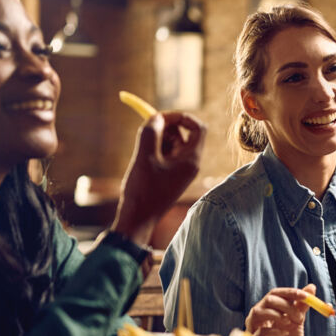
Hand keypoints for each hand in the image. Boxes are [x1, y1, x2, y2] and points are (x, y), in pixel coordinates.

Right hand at [112, 112, 205, 243]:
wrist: (138, 219)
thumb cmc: (143, 190)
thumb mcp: (145, 157)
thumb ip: (151, 132)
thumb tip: (156, 116)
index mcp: (191, 160)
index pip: (198, 128)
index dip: (180, 117)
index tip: (160, 116)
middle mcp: (190, 164)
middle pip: (183, 134)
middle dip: (165, 128)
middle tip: (145, 131)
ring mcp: (181, 170)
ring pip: (173, 143)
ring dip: (157, 139)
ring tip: (142, 151)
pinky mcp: (170, 175)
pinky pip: (166, 154)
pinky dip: (155, 149)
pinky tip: (142, 160)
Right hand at [245, 284, 313, 335]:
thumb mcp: (298, 322)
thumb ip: (302, 306)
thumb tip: (312, 287)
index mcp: (269, 309)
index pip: (276, 293)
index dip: (291, 292)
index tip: (306, 296)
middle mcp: (259, 316)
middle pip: (269, 300)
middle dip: (287, 305)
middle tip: (300, 317)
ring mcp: (254, 328)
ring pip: (259, 312)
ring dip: (279, 315)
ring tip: (290, 324)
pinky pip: (261, 331)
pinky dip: (275, 330)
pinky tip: (285, 334)